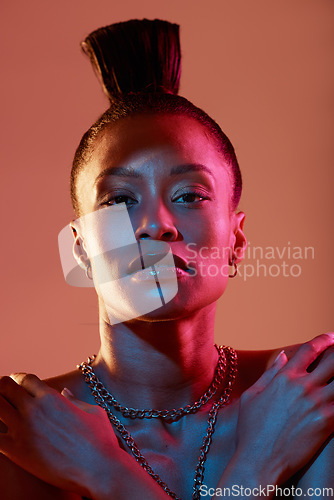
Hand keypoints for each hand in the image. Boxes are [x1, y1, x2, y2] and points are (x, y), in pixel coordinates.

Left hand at [0, 374, 120, 496]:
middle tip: (5, 401)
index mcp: (51, 397)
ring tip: (2, 418)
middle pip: (4, 387)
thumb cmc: (101, 440)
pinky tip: (3, 438)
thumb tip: (64, 392)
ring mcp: (23, 430)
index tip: (15, 387)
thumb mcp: (93, 412)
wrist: (99, 470)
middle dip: (2, 391)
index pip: (23, 379)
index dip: (17, 381)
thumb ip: (75, 400)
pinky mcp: (16, 452)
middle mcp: (34, 409)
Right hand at [235, 332, 333, 484]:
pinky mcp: (327, 422)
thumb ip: (269, 373)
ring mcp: (317, 403)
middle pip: (333, 360)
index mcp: (284, 377)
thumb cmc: (251, 430)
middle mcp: (302, 386)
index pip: (309, 350)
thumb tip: (283, 356)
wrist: (258, 461)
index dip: (324, 340)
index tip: (332, 338)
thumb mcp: (252, 396)